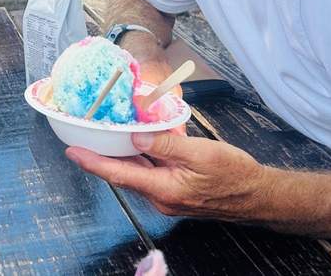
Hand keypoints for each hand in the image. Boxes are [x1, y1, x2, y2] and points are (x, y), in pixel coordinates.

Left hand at [66, 132, 269, 220]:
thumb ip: (166, 144)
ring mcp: (167, 195)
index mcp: (164, 190)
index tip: (73, 152)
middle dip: (103, 155)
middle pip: (123, 173)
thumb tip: (136, 134)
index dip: (94, 163)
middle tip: (85, 135)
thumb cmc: (234, 175)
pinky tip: (139, 139)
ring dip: (122, 154)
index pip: (119, 175)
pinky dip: (141, 156)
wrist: (258, 196)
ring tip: (105, 133)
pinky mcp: (174, 190)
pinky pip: (150, 171)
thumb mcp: (200, 153)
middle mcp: (161, 197)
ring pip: (136, 171)